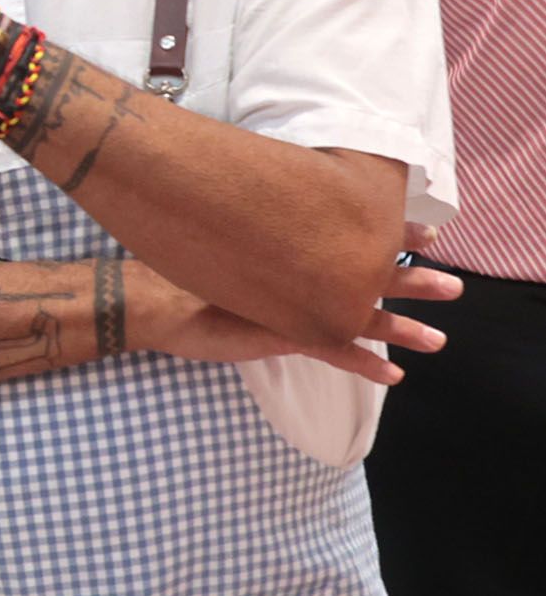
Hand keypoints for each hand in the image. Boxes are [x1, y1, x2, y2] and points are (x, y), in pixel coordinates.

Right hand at [131, 257, 457, 385]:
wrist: (144, 294)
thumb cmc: (174, 267)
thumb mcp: (226, 243)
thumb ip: (258, 236)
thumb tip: (278, 220)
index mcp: (286, 246)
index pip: (350, 236)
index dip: (389, 236)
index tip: (425, 233)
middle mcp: (294, 270)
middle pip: (366, 273)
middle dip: (411, 280)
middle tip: (452, 283)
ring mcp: (289, 304)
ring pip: (358, 314)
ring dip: (402, 326)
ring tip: (438, 337)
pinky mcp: (279, 334)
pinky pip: (332, 352)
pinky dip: (364, 364)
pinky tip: (392, 376)